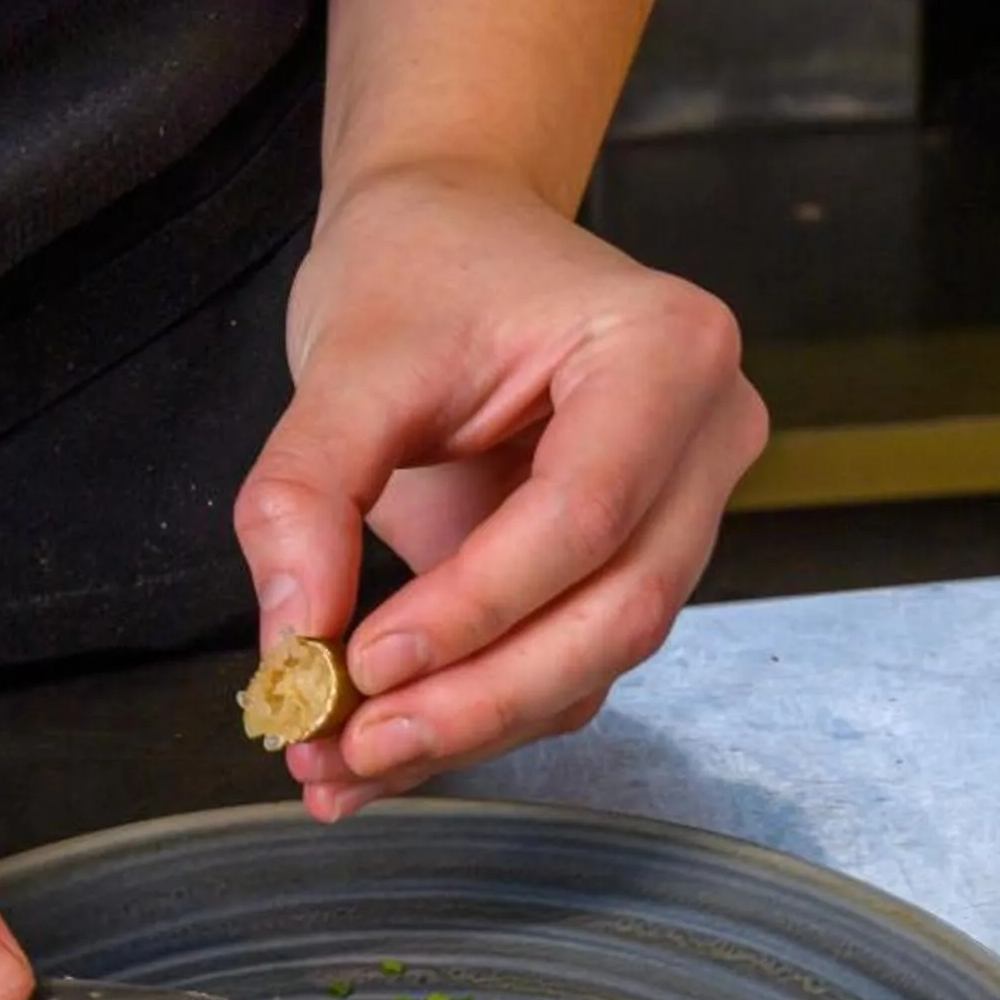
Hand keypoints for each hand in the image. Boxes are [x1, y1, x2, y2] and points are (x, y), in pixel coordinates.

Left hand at [234, 161, 768, 818]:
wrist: (454, 239)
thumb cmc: (422, 268)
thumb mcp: (346, 360)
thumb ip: (305, 497)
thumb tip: (292, 650)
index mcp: (666, 351)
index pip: (585, 514)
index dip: (476, 607)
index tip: (360, 665)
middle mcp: (708, 436)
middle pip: (618, 612)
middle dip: (480, 699)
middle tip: (352, 748)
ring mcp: (689, 510)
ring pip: (601, 660)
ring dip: (472, 725)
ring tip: (343, 760)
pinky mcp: (640, 565)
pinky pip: (572, 666)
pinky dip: (476, 712)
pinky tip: (385, 741)